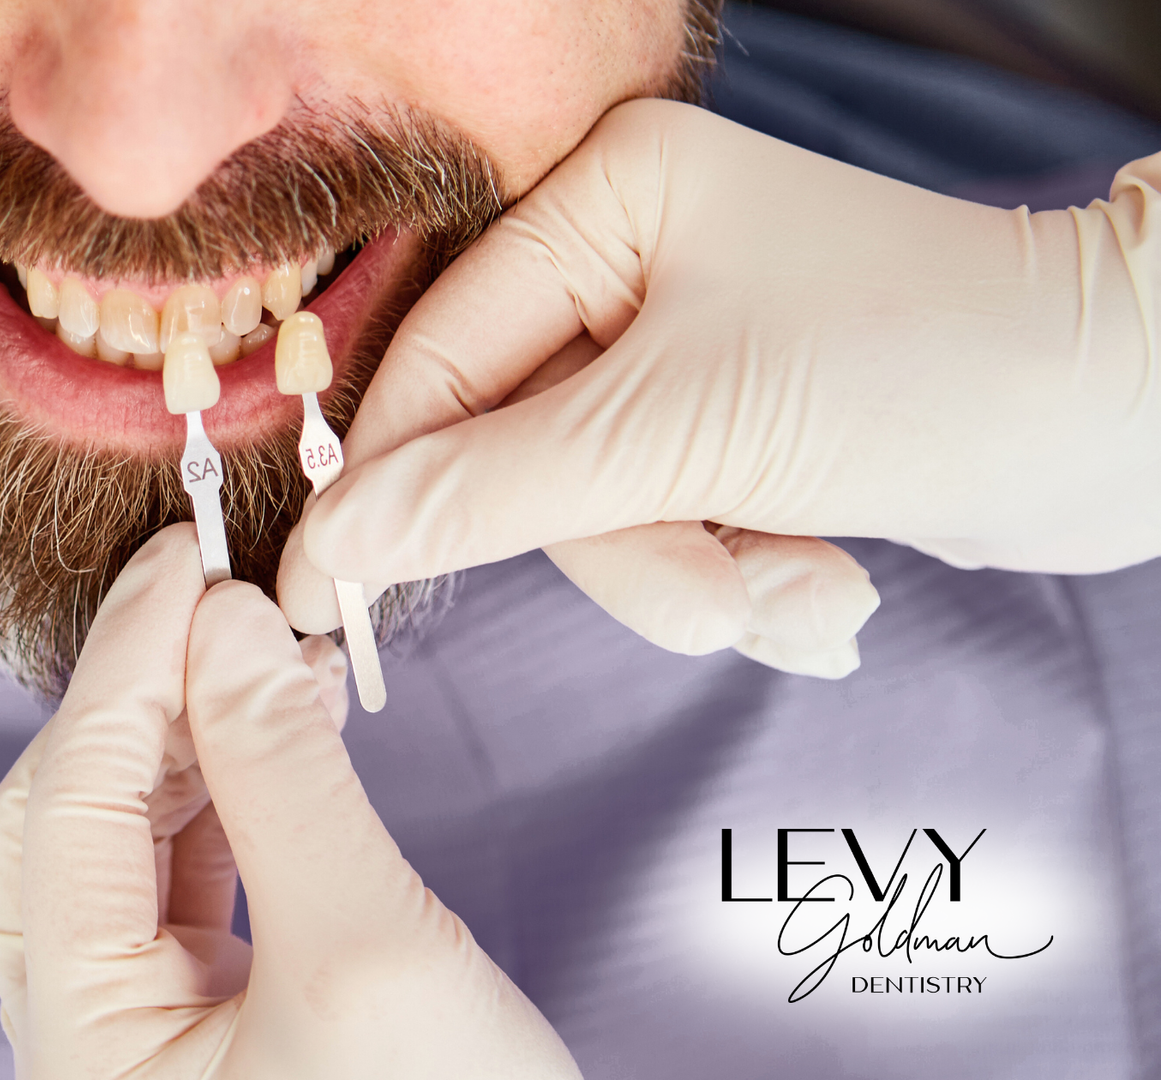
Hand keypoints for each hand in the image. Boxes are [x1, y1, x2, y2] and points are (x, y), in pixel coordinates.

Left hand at [0, 524, 580, 1078]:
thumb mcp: (369, 955)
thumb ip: (283, 779)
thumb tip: (227, 628)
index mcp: (79, 1050)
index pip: (61, 809)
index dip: (120, 670)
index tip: (180, 563)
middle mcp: (90, 1045)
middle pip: (65, 827)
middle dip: (138, 702)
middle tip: (211, 594)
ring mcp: (151, 1039)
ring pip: (127, 849)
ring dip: (189, 738)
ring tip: (265, 648)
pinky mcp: (223, 1027)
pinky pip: (190, 883)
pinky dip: (232, 796)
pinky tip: (284, 727)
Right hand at [281, 99, 1160, 674]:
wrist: (1127, 421)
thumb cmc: (921, 374)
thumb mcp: (677, 434)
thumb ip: (489, 492)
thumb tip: (336, 544)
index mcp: (605, 199)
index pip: (439, 356)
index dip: (388, 483)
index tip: (327, 597)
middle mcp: (631, 256)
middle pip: (515, 448)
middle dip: (621, 546)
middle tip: (709, 595)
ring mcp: (679, 343)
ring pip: (590, 508)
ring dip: (690, 575)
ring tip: (793, 589)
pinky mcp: (724, 421)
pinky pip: (658, 526)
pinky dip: (729, 575)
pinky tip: (817, 579)